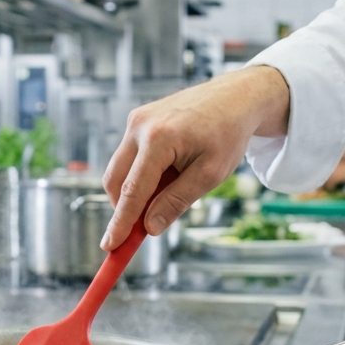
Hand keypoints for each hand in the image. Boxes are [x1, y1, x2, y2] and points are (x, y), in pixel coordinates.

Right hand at [101, 65, 289, 248]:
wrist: (234, 98)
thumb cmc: (227, 134)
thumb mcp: (209, 175)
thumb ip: (176, 202)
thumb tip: (150, 228)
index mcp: (158, 139)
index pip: (132, 191)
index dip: (120, 222)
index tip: (110, 246)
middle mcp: (139, 126)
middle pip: (115, 180)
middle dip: (124, 208)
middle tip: (140, 231)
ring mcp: (136, 119)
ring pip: (120, 169)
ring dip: (135, 190)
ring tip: (171, 189)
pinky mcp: (137, 119)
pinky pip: (129, 155)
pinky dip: (141, 173)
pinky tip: (169, 173)